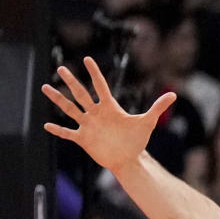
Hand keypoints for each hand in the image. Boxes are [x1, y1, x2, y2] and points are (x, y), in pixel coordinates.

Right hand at [42, 57, 176, 172]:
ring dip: (58, 99)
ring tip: (45, 87)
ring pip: (70, 109)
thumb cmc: (136, 140)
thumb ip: (158, 107)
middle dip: (72, 82)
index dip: (95, 73)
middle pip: (81, 94)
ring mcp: (88, 125)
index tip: (87, 59)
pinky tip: (47, 125)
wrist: (128, 159)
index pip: (100, 86)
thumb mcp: (147, 122)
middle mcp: (96, 113)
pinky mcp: (84, 139)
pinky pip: (68, 133)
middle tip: (61, 68)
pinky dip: (58, 130)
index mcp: (110, 107)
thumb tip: (173, 95)